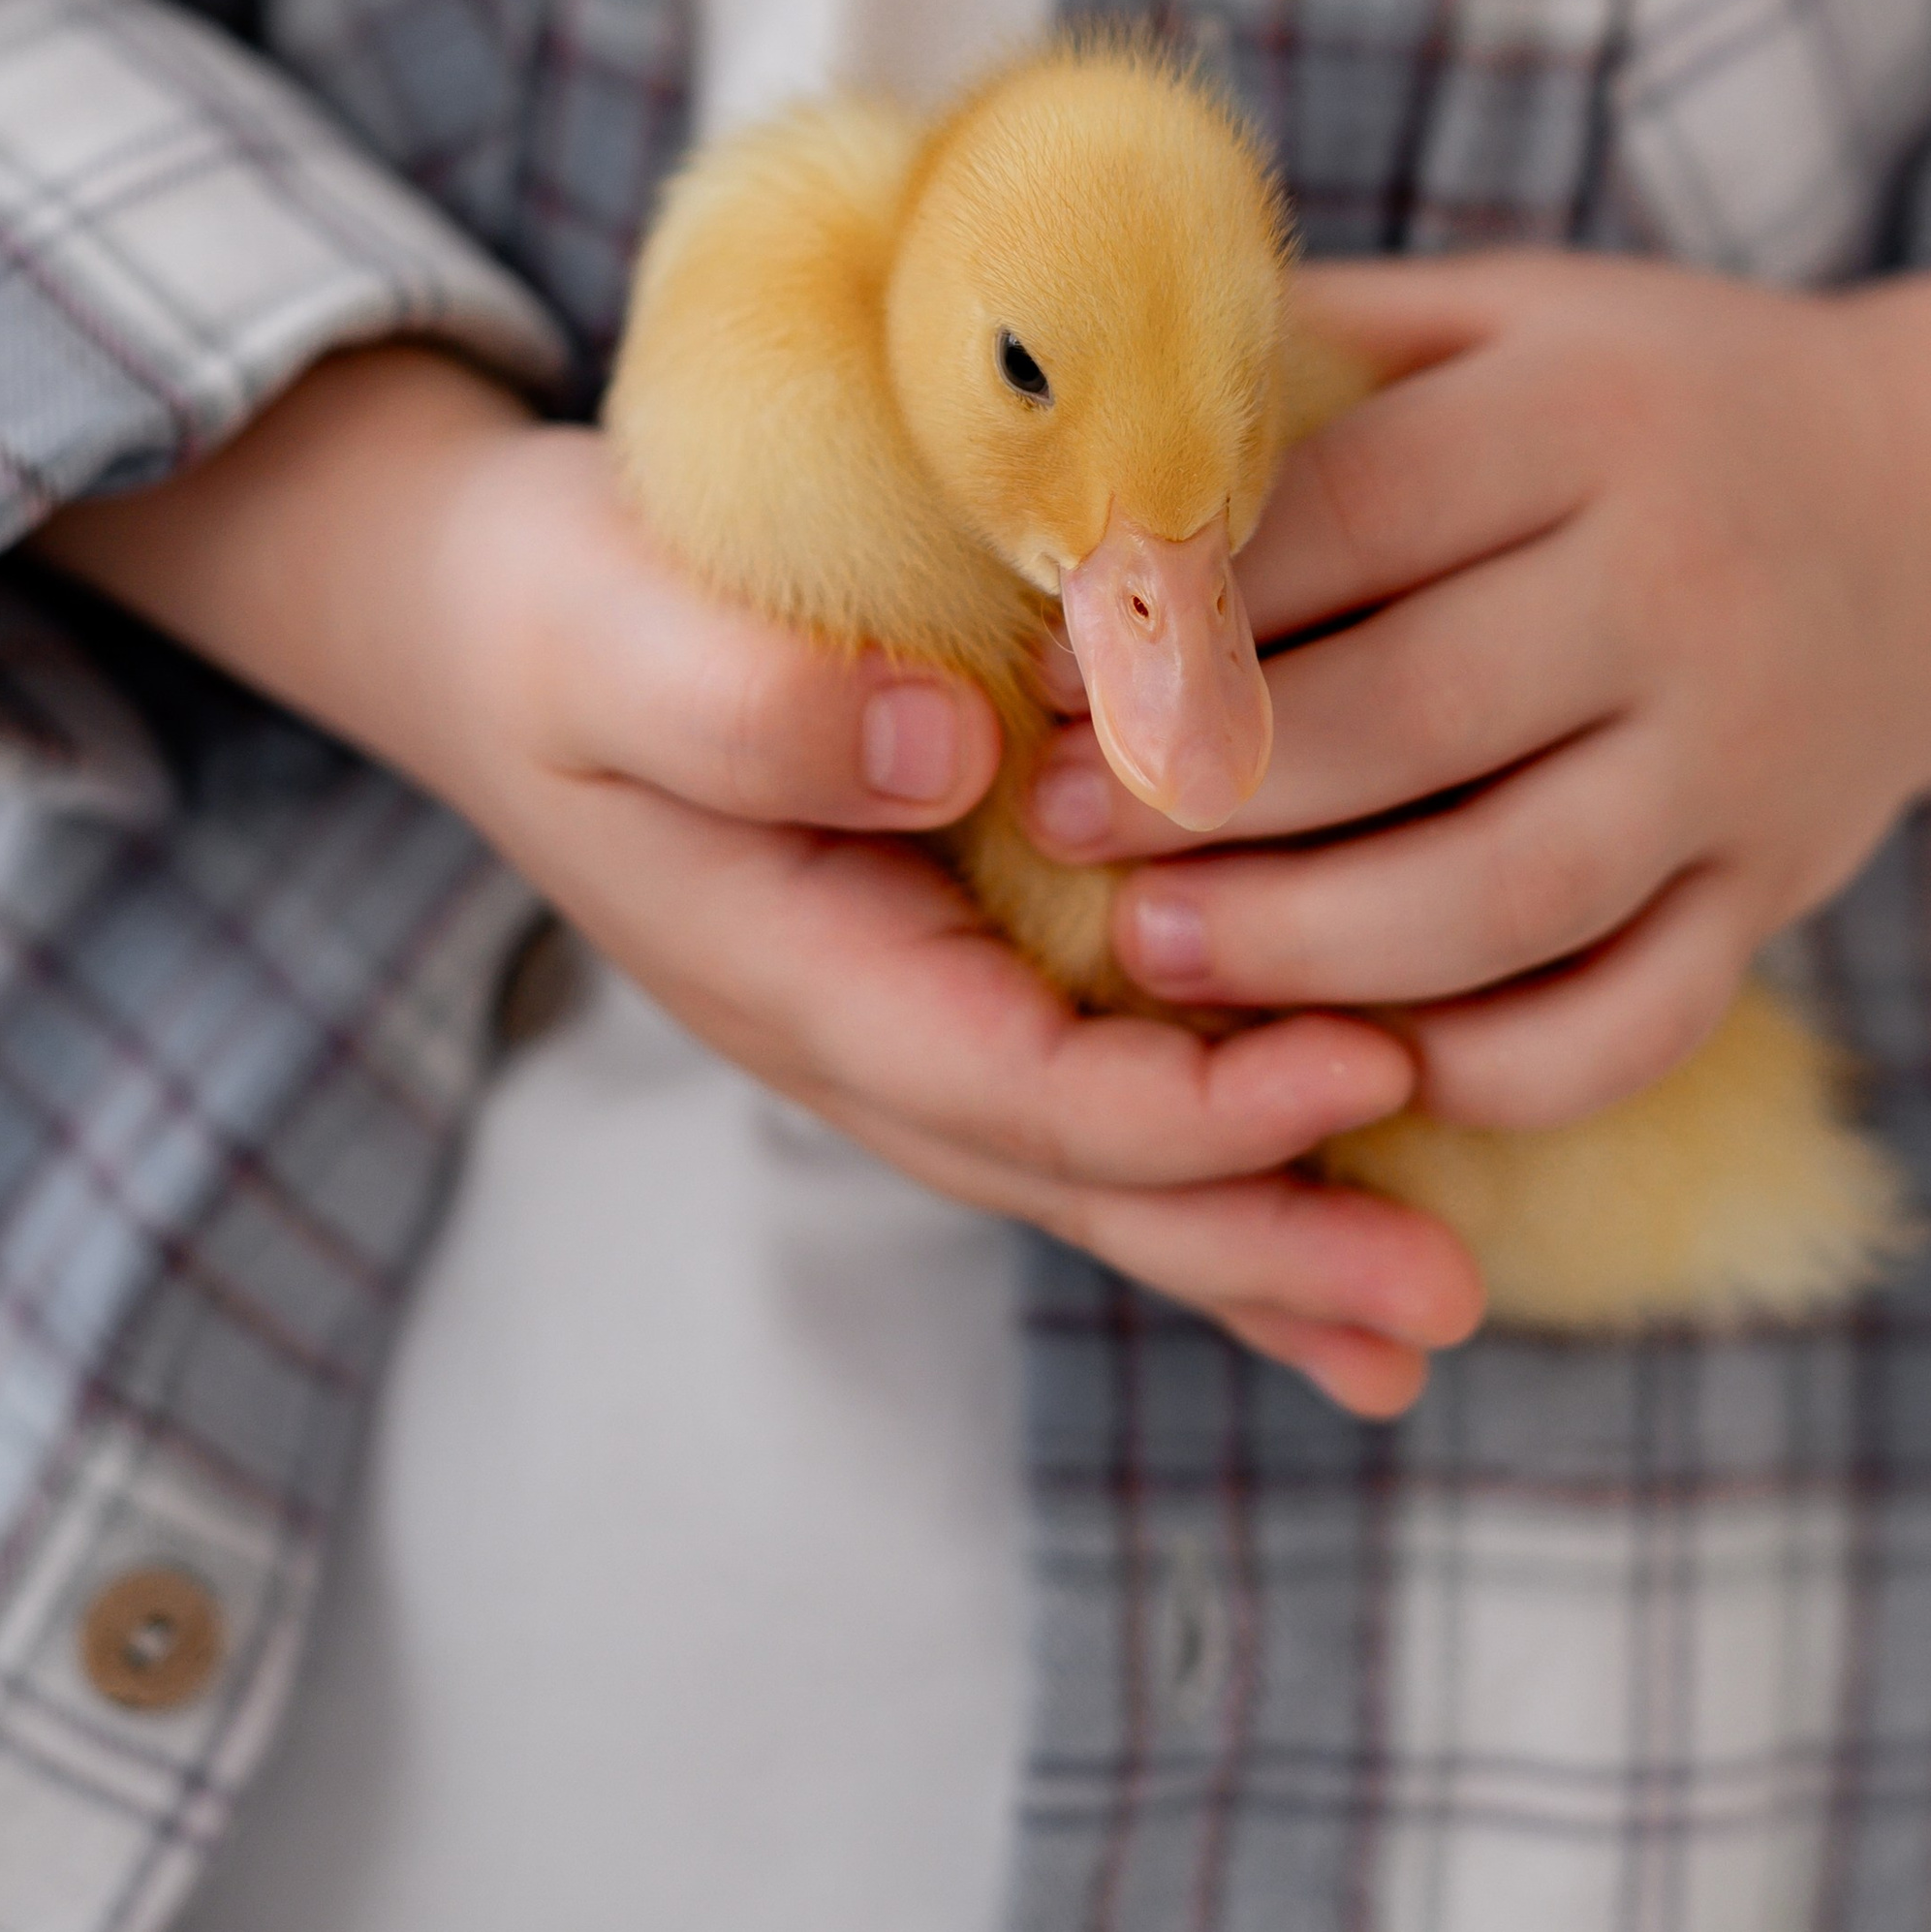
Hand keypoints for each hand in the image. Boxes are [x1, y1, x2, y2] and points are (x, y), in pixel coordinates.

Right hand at [41, 348, 1479, 1414]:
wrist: (492, 625)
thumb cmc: (559, 613)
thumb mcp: (608, 632)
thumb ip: (747, 703)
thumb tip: (946, 755)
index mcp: (791, 964)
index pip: (1010, 1077)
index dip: (1186, 1100)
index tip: (1359, 1065)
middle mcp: (862, 1029)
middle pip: (1079, 1171)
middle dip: (1263, 1239)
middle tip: (1437, 1300)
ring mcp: (907, 1017)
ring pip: (1101, 1163)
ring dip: (1263, 1240)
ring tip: (1424, 1318)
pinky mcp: (954, 970)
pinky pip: (1098, 1094)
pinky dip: (1220, 1167)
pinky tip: (1336, 1239)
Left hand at [1023, 253, 1930, 1134]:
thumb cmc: (1653, 400)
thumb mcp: (1506, 317)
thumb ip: (1317, 352)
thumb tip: (1069, 391)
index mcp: (1594, 416)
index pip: (1350, 518)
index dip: (1180, 600)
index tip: (1038, 664)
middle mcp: (1687, 586)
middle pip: (1415, 714)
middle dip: (1207, 786)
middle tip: (1054, 825)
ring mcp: (1745, 757)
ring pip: (1512, 893)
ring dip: (1313, 943)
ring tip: (1153, 953)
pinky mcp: (1778, 889)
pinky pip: (1635, 1016)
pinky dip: (1494, 1067)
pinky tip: (1355, 1064)